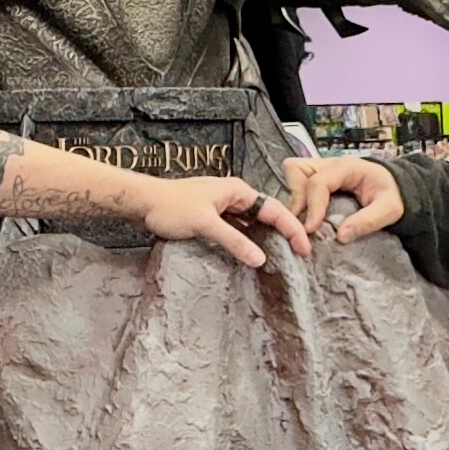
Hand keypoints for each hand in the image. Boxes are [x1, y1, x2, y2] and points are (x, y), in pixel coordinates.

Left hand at [131, 175, 313, 270]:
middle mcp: (234, 196)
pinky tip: (252, 254)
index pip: (275, 210)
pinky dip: (248, 241)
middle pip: (267, 215)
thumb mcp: (206, 225)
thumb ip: (234, 241)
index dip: (293, 229)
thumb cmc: (171, 207)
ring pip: (252, 223)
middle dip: (284, 233)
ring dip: (266, 238)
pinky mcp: (212, 217)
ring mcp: (223, 206)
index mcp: (238, 190)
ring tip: (282, 258)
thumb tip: (260, 259)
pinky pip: (238, 229)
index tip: (305, 248)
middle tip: (300, 255)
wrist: (142, 202)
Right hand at [288, 155, 405, 240]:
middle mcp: (330, 165)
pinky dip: (298, 200)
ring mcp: (322, 170)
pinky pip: (298, 184)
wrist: (397, 189)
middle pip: (297, 171)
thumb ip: (367, 221)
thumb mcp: (389, 210)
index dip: (312, 206)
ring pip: (294, 174)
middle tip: (302, 225)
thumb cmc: (393, 195)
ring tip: (301, 222)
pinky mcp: (318, 180)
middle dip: (297, 198)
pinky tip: (305, 219)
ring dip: (294, 197)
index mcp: (347, 167)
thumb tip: (341, 236)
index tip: (310, 230)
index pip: (318, 182)